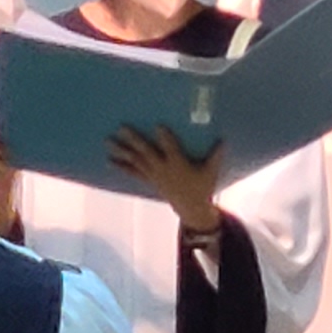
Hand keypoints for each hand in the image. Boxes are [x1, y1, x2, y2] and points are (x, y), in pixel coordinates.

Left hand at [105, 126, 223, 235]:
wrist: (190, 208)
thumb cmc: (202, 185)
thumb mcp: (211, 171)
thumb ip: (216, 154)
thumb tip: (224, 138)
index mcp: (178, 164)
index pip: (171, 148)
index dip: (165, 137)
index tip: (157, 125)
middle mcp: (163, 169)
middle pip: (146, 152)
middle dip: (134, 140)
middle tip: (122, 127)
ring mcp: (153, 175)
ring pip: (135, 160)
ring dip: (121, 150)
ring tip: (107, 140)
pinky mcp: (149, 179)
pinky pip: (132, 172)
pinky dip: (120, 166)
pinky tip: (109, 160)